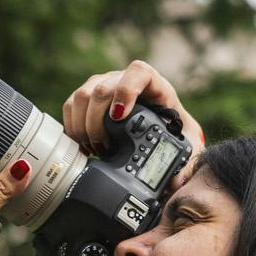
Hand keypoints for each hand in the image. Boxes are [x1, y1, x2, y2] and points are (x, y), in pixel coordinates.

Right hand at [61, 58, 207, 185]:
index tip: (119, 117)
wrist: (158, 125)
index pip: (138, 73)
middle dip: (96, 123)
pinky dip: (73, 127)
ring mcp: (104, 84)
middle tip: (103, 148)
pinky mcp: (87, 95)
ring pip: (82, 95)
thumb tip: (177, 183)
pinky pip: (71, 105)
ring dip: (82, 126)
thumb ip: (184, 163)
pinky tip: (83, 144)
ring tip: (93, 149)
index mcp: (154, 85)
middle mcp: (125, 79)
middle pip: (102, 88)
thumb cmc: (173, 131)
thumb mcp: (184, 145)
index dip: (126, 91)